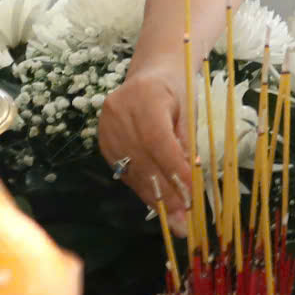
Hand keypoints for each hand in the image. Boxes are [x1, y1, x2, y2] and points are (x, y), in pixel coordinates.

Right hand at [96, 53, 193, 208]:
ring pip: (132, 170)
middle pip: (143, 160)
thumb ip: (186, 141)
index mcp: (144, 97)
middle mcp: (119, 113)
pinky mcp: (103, 142)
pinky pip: (124, 171)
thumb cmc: (177, 88)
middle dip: (166, 193)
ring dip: (154, 197)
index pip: (158, 141)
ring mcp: (106, 128)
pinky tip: (159, 204)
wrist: (150, 74)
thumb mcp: (189, 108)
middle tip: (184, 219)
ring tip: (175, 220)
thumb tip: (189, 181)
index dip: (174, 170)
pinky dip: (143, 188)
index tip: (191, 194)